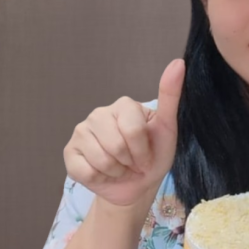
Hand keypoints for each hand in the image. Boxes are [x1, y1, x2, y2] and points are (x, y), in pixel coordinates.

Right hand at [62, 59, 184, 207]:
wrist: (136, 186)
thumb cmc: (153, 157)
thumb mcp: (168, 129)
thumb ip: (171, 96)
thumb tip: (179, 63)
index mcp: (123, 105)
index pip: (133, 131)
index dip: (143, 151)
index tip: (147, 156)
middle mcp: (98, 113)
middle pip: (117, 146)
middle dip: (130, 162)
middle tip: (132, 162)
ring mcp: (81, 131)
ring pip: (101, 160)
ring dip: (116, 172)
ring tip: (120, 168)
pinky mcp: (69, 152)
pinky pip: (85, 170)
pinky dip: (99, 178)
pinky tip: (103, 173)